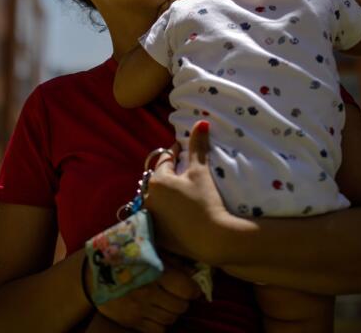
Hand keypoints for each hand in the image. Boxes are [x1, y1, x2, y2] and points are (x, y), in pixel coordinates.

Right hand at [92, 263, 198, 331]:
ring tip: (168, 303)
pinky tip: (157, 313)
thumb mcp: (149, 251)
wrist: (92, 275)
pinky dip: (162, 323)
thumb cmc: (124, 258)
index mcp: (152, 270)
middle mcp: (147, 292)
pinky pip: (157, 330)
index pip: (186, 289)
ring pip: (171, 319)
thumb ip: (173, 262)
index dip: (193, 289)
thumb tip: (195, 274)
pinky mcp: (131, 322)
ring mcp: (138, 310)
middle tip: (179, 295)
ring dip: (173, 312)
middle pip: (180, 306)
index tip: (191, 287)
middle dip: (183, 300)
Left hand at [143, 120, 233, 265]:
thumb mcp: (201, 172)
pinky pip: (158, 217)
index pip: (165, 160)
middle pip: (158, 180)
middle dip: (168, 173)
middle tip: (182, 170)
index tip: (182, 149)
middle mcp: (148, 199)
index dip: (175, 153)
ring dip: (165, 193)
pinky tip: (176, 212)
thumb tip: (201, 122)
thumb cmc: (205, 201)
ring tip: (180, 191)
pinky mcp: (156, 234)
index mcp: (157, 181)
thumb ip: (198, 146)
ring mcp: (151, 218)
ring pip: (156, 199)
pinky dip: (165, 212)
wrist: (213, 238)